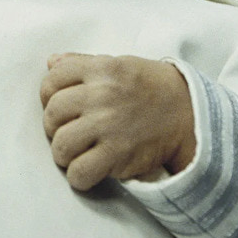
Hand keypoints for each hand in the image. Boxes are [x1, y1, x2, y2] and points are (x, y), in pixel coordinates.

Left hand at [40, 53, 195, 190]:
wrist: (188, 112)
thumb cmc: (149, 87)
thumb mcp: (118, 64)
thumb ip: (82, 62)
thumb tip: (51, 61)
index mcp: (101, 69)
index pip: (52, 79)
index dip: (49, 94)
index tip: (60, 104)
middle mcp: (101, 95)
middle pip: (52, 113)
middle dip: (54, 125)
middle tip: (68, 129)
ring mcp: (108, 125)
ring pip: (61, 145)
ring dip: (64, 152)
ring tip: (76, 150)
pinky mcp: (117, 154)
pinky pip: (79, 172)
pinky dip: (79, 175)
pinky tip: (88, 168)